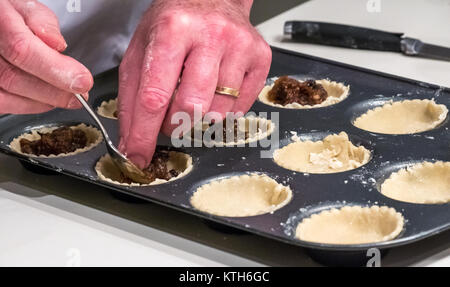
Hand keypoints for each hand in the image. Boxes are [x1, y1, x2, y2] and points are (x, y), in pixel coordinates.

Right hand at [0, 0, 92, 113]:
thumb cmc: (5, 12)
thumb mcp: (24, 4)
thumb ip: (41, 21)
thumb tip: (56, 44)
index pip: (22, 49)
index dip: (55, 69)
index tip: (82, 80)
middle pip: (13, 78)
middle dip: (54, 91)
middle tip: (80, 94)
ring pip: (6, 96)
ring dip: (42, 101)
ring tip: (66, 97)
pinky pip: (2, 103)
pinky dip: (26, 105)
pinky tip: (45, 100)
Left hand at [118, 0, 271, 168]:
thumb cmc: (174, 23)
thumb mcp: (140, 50)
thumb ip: (132, 96)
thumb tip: (133, 140)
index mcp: (173, 30)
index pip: (154, 96)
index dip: (144, 134)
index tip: (138, 155)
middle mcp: (210, 35)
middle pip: (191, 108)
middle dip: (174, 125)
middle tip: (170, 117)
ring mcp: (240, 47)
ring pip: (218, 112)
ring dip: (199, 119)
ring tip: (193, 98)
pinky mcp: (260, 58)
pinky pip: (241, 108)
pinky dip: (222, 110)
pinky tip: (215, 92)